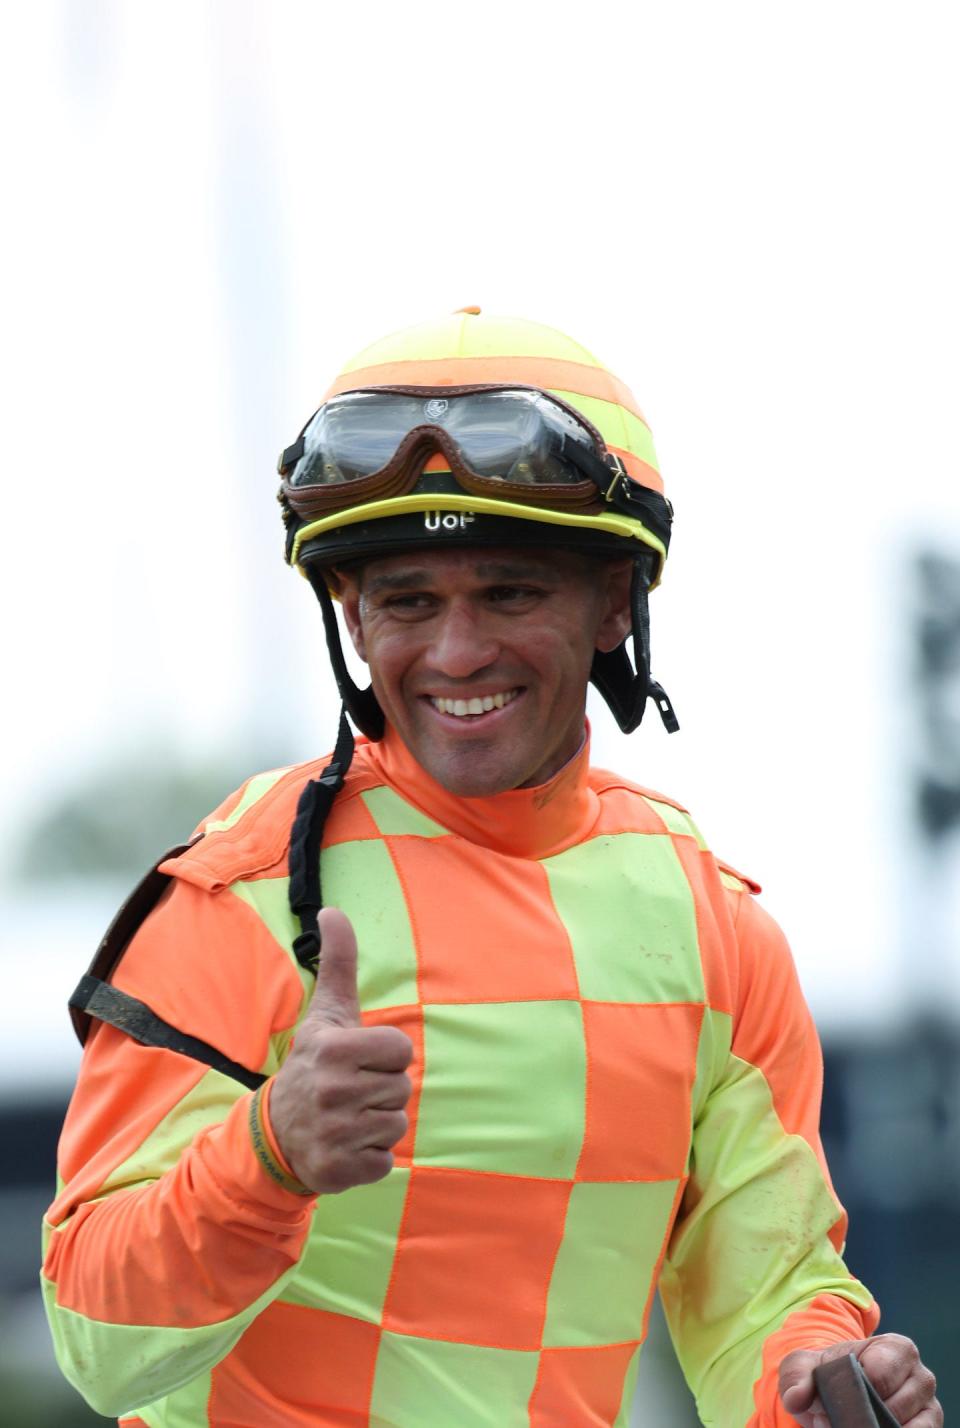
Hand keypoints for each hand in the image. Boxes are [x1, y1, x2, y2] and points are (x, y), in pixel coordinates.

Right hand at [268, 907, 413, 1193]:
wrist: (275, 1135)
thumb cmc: (314, 1065)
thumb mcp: (326, 1013)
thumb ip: (337, 962)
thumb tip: (333, 910)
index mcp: (333, 1050)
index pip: (401, 1051)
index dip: (386, 1056)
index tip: (359, 1060)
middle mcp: (333, 1091)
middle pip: (402, 1088)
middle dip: (383, 1089)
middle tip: (351, 1091)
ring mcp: (335, 1133)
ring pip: (397, 1124)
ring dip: (378, 1123)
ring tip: (348, 1116)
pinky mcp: (339, 1170)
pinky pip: (385, 1161)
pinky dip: (370, 1157)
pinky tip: (346, 1144)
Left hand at [779, 1335, 940, 1425]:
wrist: (838, 1392)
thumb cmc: (829, 1373)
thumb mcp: (805, 1367)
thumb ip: (796, 1377)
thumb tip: (796, 1398)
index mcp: (897, 1348)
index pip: (880, 1376)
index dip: (852, 1394)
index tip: (828, 1404)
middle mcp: (921, 1377)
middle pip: (894, 1409)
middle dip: (858, 1420)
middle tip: (831, 1421)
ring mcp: (928, 1408)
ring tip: (844, 1426)